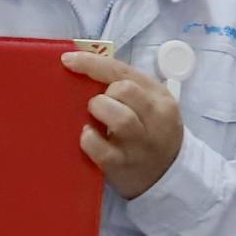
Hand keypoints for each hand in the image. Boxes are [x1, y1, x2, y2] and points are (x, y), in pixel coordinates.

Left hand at [63, 47, 184, 200]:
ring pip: (120, 118)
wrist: (168, 175)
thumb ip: (127, 89)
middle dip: (104, 93)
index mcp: (160, 97)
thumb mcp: (150, 105)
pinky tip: (87, 136)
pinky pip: (103, 150)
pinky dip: (90, 140)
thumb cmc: (150, 132)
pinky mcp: (124, 166)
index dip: (91, 63)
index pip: (124, 71)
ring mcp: (141, 144)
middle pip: (125, 90)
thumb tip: (84, 70)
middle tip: (99, 105)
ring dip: (99, 112)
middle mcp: (155, 119)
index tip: (67, 60)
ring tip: (94, 120)